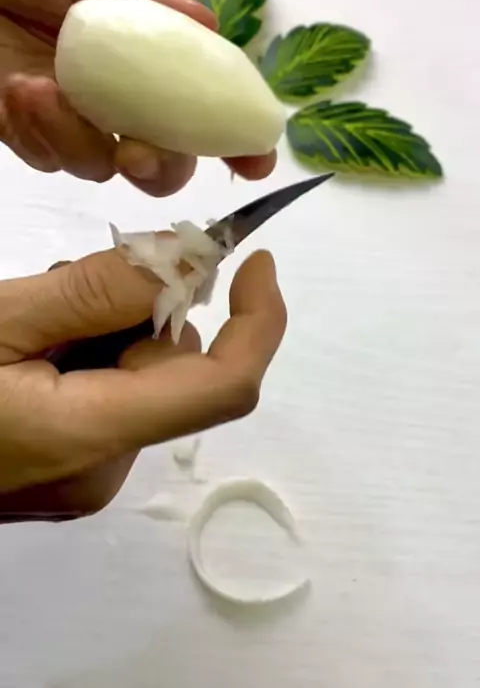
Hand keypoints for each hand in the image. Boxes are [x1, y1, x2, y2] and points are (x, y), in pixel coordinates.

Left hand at [0, 0, 275, 193]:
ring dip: (79, 139)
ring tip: (43, 88)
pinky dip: (38, 130)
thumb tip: (207, 25)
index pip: (202, 106)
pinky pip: (46, 156)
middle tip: (137, 152)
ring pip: (100, 168)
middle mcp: (119, 100)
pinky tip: (21, 89)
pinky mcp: (28, 133)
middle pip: (163, 162)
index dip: (235, 138)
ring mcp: (73, 122)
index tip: (258, 157)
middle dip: (162, 167)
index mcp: (147, 59)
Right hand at [0, 245, 285, 521]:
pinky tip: (31, 348)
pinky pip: (109, 397)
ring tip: (31, 318)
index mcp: (91, 436)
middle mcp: (105, 469)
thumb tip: (190, 258)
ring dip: (108, 330)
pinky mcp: (68, 469)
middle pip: (172, 369)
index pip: (223, 384)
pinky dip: (89, 357)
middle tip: (65, 280)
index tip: (254, 257)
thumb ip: (97, 291)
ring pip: (140, 378)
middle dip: (141, 309)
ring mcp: (85, 475)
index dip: (258, 319)